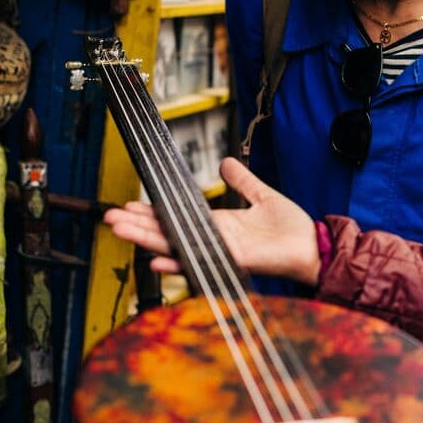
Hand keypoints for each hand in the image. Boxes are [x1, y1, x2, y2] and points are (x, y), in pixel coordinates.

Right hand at [103, 158, 321, 286]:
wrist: (312, 246)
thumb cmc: (291, 228)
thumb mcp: (261, 195)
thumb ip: (243, 181)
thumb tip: (226, 162)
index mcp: (219, 225)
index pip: (178, 218)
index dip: (153, 213)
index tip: (129, 205)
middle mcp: (215, 239)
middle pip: (168, 232)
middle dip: (138, 226)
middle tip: (110, 218)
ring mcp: (221, 251)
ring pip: (176, 245)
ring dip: (147, 240)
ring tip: (120, 231)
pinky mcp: (234, 259)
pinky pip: (200, 259)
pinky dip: (177, 261)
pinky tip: (155, 259)